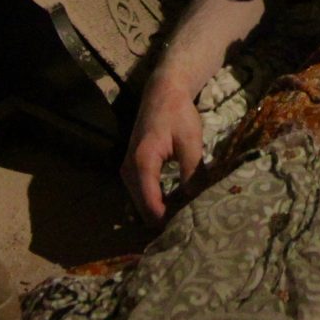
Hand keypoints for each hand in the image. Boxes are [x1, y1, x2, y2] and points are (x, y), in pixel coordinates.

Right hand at [122, 73, 205, 223]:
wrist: (162, 93)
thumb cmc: (178, 113)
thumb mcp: (191, 140)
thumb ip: (192, 170)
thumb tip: (193, 198)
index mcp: (143, 162)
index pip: (150, 203)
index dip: (167, 219)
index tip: (186, 227)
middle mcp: (128, 168)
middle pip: (142, 207)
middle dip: (163, 218)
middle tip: (188, 223)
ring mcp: (126, 169)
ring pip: (140, 202)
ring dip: (158, 211)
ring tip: (183, 214)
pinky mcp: (130, 168)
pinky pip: (140, 193)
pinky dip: (154, 201)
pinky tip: (174, 203)